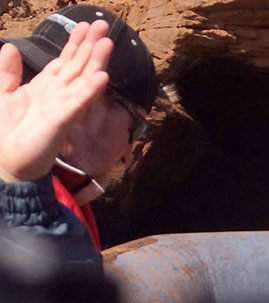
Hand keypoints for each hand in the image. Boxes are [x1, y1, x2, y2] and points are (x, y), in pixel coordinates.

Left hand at [0, 21, 111, 181]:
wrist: (9, 162)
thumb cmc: (10, 133)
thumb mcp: (3, 94)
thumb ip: (7, 72)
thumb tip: (10, 47)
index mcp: (47, 87)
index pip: (65, 61)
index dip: (75, 43)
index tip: (84, 25)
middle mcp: (59, 95)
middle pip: (78, 65)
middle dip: (90, 45)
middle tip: (103, 24)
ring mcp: (63, 107)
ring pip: (82, 79)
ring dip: (96, 62)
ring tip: (107, 42)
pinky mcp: (61, 120)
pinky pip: (78, 103)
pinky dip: (89, 90)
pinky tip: (101, 78)